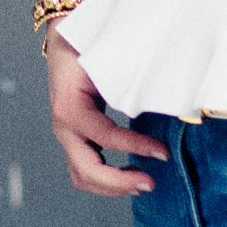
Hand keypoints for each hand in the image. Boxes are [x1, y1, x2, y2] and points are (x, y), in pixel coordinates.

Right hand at [44, 27, 168, 194]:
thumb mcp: (103, 58)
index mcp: (69, 106)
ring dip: (112, 186)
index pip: (105, 135)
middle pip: (87, 170)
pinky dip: (107, 179)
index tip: (162, 151)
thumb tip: (163, 94)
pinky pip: (85, 169)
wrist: (63, 39)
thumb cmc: (85, 46)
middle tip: (151, 183)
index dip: (134, 146)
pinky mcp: (75, 138)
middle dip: (119, 182)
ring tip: (143, 184)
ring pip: (83, 176)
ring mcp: (68, 135)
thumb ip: (127, 78)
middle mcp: (64, 126)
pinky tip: (130, 174)